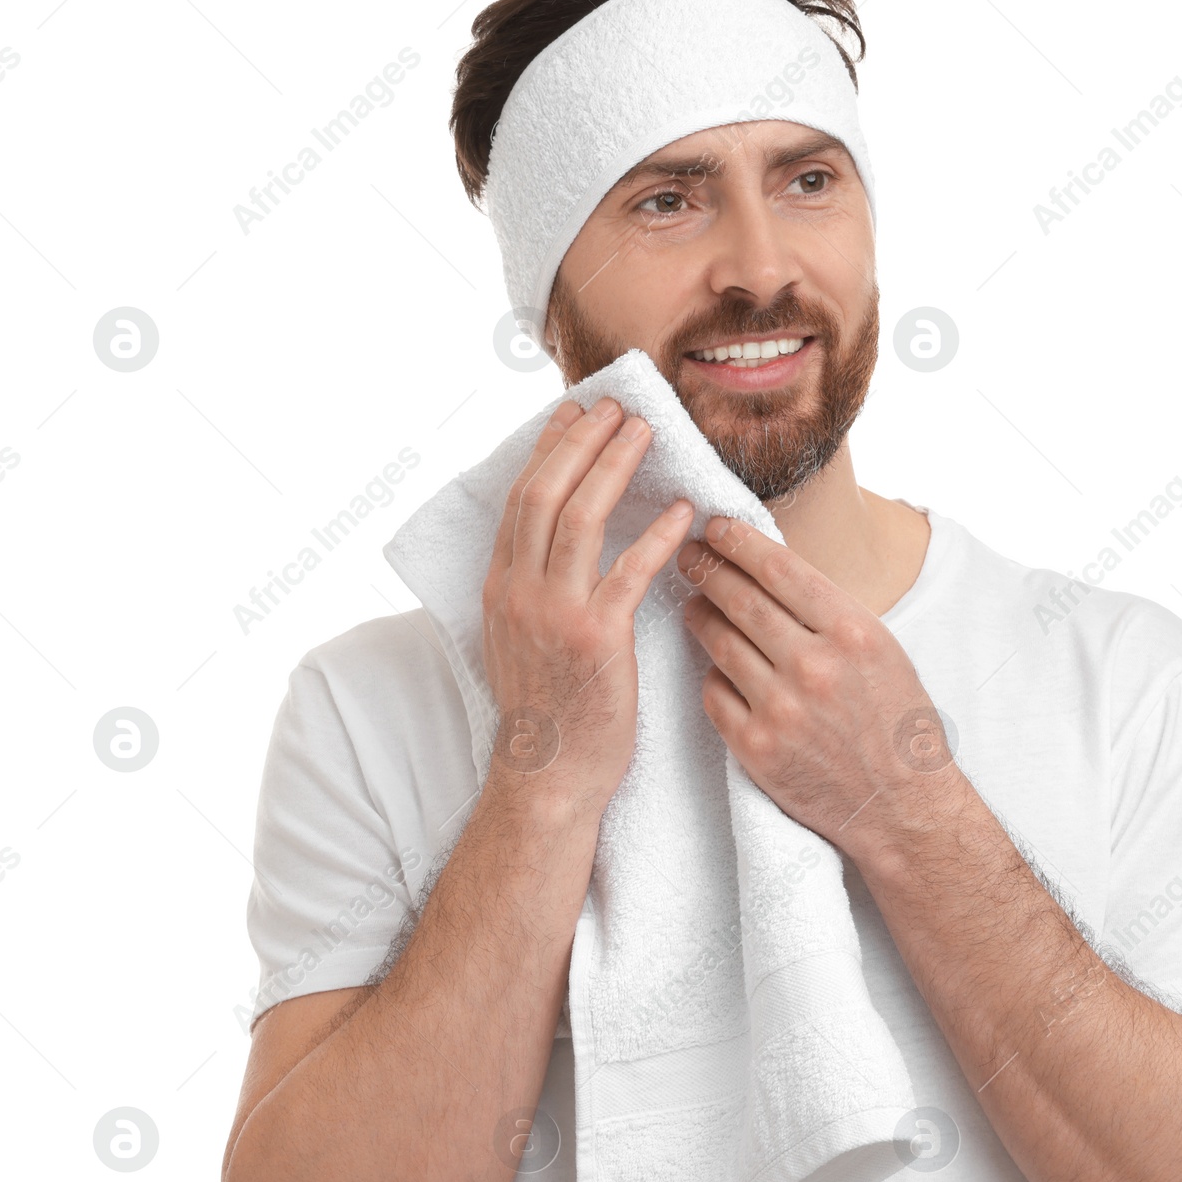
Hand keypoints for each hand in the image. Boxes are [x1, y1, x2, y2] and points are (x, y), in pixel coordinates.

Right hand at [480, 397, 693, 817]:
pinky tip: (681, 512)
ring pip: (579, 518)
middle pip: (545, 492)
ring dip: (614, 467)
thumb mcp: (518, 638)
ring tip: (645, 435)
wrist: (547, 775)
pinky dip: (655, 535)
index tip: (572, 410)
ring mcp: (553, 613)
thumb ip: (531, 586)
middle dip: (580, 440)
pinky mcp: (596, 639)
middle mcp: (518, 591)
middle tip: (614, 406)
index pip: (521, 498)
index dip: (548, 448)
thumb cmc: (548, 709)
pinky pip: (627, 572)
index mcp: (499, 586)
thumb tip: (554, 543)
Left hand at [676, 516, 957, 853]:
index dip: (739, 542)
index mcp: (853, 631)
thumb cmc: (896, 722)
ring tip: (692, 602)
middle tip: (689, 555)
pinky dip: (712, 674)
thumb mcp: (881, 650)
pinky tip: (714, 663)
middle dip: (708, 569)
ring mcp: (781, 709)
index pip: (779, 568)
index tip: (716, 527)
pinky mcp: (755, 748)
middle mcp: (814, 666)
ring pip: (719, 643)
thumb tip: (770, 570)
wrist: (902, 807)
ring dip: (700, 615)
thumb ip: (828, 612)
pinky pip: (715, 693)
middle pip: (741, 599)